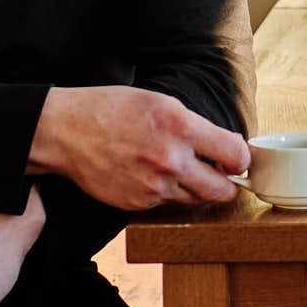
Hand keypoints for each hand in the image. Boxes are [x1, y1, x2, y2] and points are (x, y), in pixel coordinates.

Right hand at [28, 85, 249, 210]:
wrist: (66, 131)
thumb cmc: (113, 109)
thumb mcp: (160, 102)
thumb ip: (195, 126)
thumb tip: (226, 147)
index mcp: (180, 127)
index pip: (235, 154)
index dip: (240, 159)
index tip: (235, 159)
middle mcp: (170, 160)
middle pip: (221, 190)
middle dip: (226, 184)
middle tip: (220, 174)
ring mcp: (153, 186)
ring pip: (194, 199)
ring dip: (195, 189)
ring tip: (179, 169)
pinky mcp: (137, 204)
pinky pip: (166, 203)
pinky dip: (166, 193)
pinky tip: (150, 174)